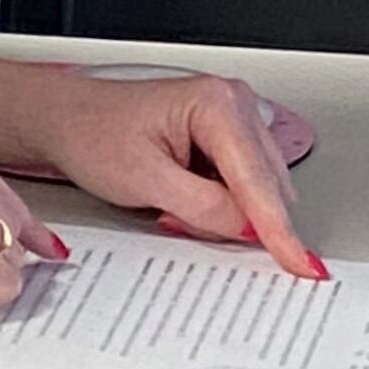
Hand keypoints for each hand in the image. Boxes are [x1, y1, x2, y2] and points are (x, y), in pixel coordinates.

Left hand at [27, 72, 322, 278]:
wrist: (66, 119)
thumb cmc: (93, 134)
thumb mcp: (146, 180)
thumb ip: (205, 208)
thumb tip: (250, 232)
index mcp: (217, 104)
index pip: (258, 181)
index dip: (280, 230)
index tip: (302, 264)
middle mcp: (234, 103)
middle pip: (266, 185)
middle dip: (240, 219)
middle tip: (181, 220)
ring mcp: (235, 118)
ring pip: (258, 188)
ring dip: (229, 211)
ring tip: (173, 202)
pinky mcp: (228, 138)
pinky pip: (244, 185)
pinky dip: (222, 203)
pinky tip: (183, 197)